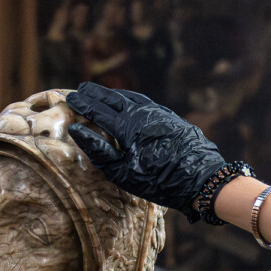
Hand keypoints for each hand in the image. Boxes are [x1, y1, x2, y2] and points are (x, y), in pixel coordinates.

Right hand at [66, 81, 227, 220]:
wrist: (200, 179)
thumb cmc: (158, 181)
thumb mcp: (122, 173)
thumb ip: (98, 150)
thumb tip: (77, 130)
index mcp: (126, 126)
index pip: (98, 110)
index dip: (83, 105)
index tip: (70, 99)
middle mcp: (141, 113)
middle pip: (113, 98)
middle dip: (95, 93)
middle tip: (81, 88)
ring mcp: (158, 112)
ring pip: (130, 97)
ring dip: (113, 94)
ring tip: (101, 93)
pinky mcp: (170, 117)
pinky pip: (144, 102)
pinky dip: (130, 98)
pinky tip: (129, 101)